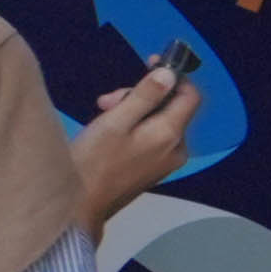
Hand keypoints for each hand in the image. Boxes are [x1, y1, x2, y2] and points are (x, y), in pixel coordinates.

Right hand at [71, 55, 202, 217]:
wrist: (80, 208)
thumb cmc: (93, 161)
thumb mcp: (115, 122)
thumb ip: (145, 96)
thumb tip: (169, 73)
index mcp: (170, 134)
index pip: (190, 95)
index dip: (174, 75)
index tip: (149, 63)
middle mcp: (176, 148)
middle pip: (171, 108)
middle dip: (142, 95)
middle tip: (106, 100)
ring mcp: (165, 161)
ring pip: (159, 122)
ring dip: (134, 111)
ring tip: (102, 115)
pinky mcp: (152, 170)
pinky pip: (152, 138)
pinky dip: (134, 128)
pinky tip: (109, 132)